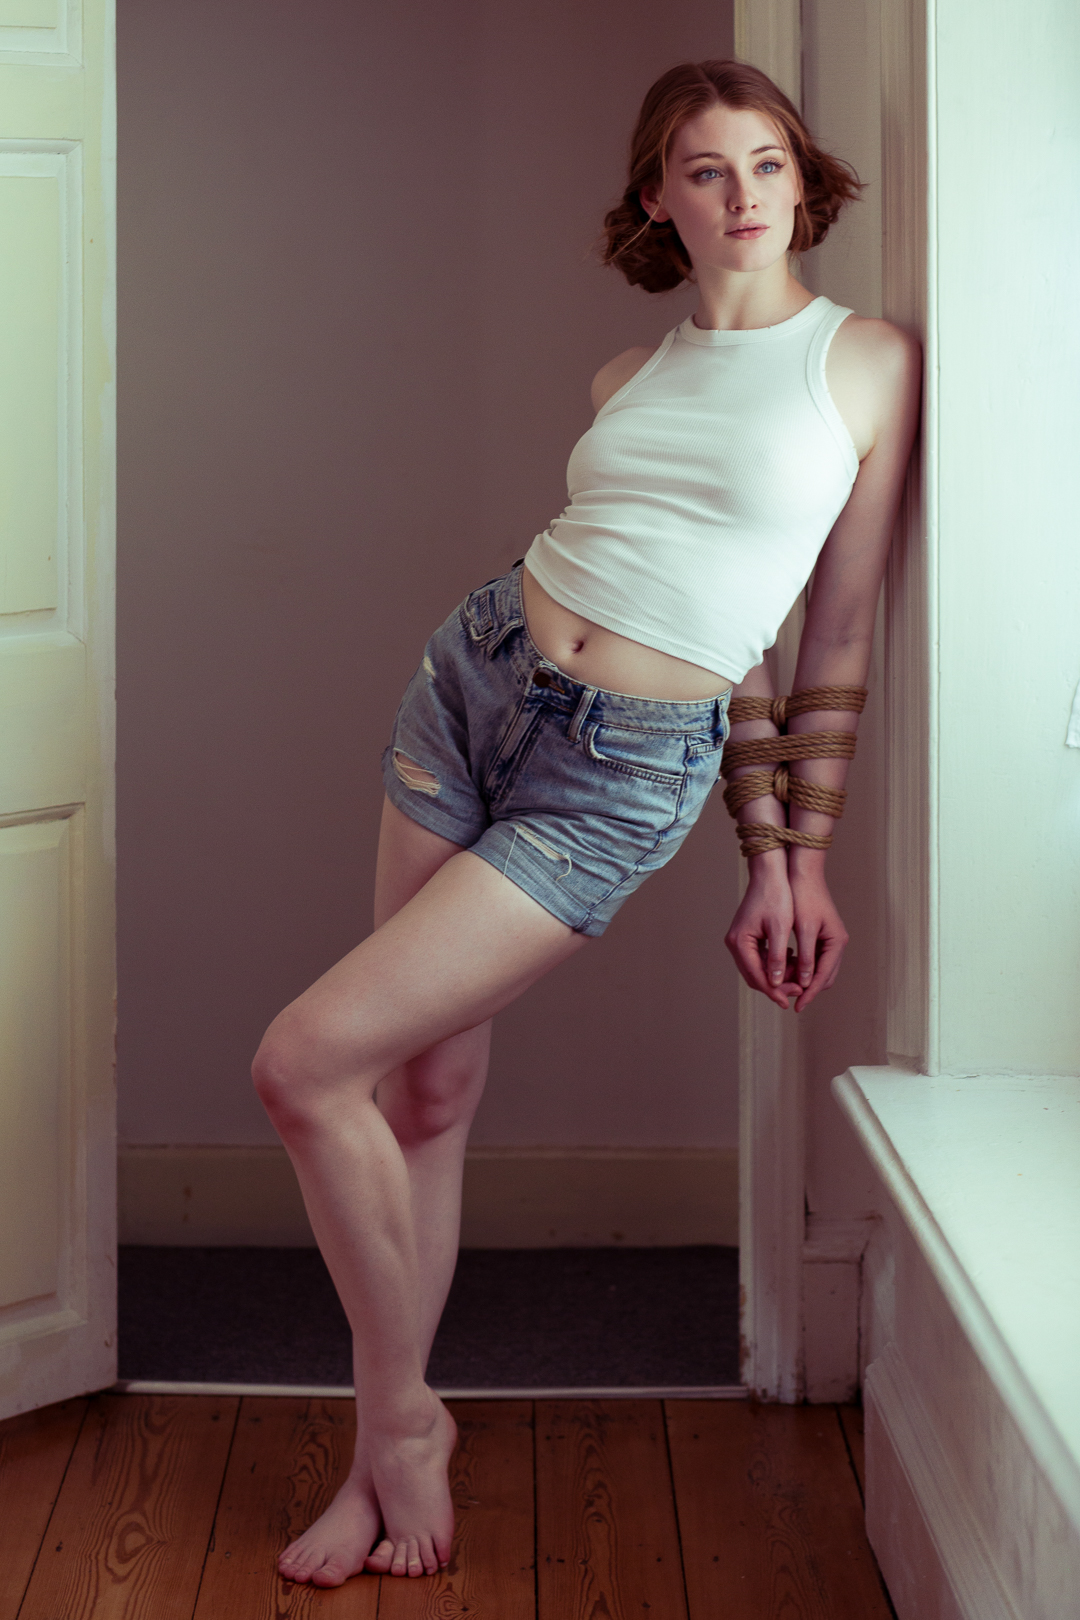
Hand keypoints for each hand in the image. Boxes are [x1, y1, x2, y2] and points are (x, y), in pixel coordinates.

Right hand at [724, 857, 801, 1009]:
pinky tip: (791, 960)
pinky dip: (774, 963)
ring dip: (776, 975)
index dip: (774, 991)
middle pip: (754, 976)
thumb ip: (777, 957)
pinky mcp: (746, 936)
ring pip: (757, 969)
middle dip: (776, 985)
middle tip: (797, 990)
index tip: (790, 1001)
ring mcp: (739, 940)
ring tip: (798, 976)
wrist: (769, 873)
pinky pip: (758, 958)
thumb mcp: (780, 928)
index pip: (757, 976)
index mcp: (740, 942)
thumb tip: (775, 983)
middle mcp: (735, 943)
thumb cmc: (776, 896)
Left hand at [786, 860, 848, 1011]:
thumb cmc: (804, 897)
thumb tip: (805, 983)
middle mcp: (837, 944)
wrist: (804, 873)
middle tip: (787, 998)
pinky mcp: (821, 936)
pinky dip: (800, 967)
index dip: (809, 994)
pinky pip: (813, 959)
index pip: (823, 977)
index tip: (795, 1007)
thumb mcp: (804, 928)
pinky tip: (785, 967)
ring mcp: (830, 940)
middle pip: (823, 977)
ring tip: (783, 985)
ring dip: (802, 979)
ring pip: (817, 970)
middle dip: (806, 989)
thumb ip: (805, 956)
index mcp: (836, 942)